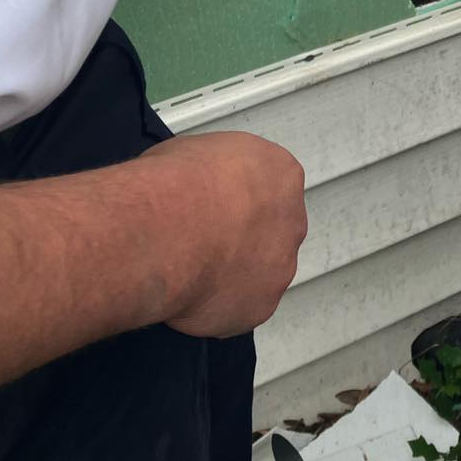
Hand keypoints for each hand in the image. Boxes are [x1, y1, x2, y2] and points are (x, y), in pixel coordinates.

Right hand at [140, 132, 307, 337]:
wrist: (168, 230)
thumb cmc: (175, 184)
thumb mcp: (193, 150)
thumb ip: (212, 171)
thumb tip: (196, 184)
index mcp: (281, 174)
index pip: (268, 189)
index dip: (235, 200)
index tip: (210, 207)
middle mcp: (292, 221)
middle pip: (271, 233)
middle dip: (239, 239)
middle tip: (198, 242)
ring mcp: (281, 267)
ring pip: (258, 275)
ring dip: (229, 275)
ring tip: (186, 270)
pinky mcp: (262, 307)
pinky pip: (238, 309)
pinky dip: (214, 307)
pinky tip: (185, 296)